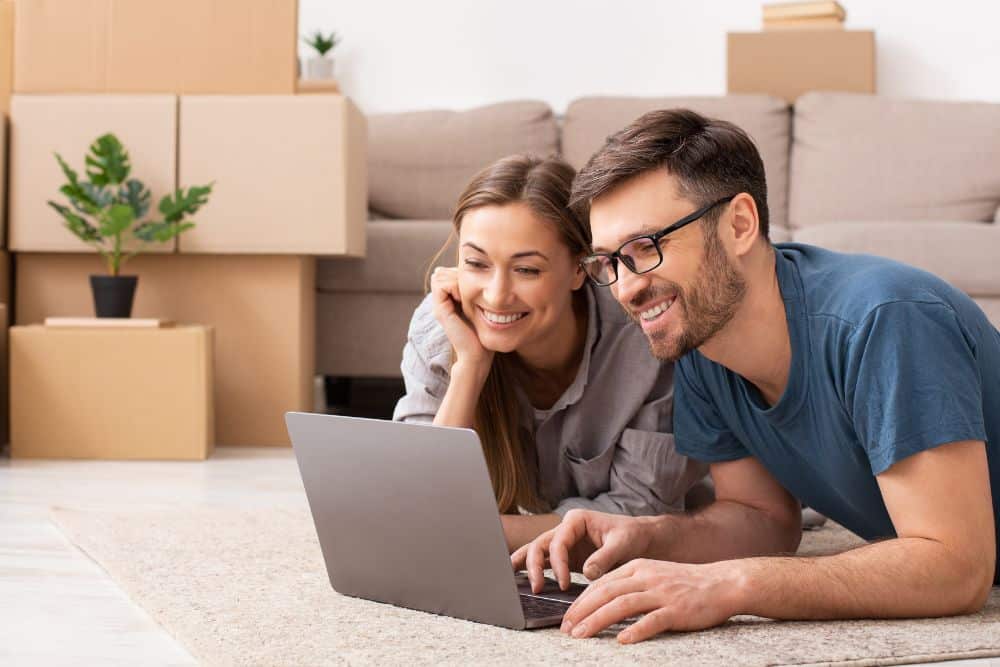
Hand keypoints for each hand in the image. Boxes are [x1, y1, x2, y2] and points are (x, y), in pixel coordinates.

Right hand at [430, 266, 492, 366]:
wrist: (477, 355)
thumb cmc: (483, 333)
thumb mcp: (479, 307)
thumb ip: (475, 293)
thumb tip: (479, 275)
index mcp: (449, 301)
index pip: (446, 273)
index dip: (459, 273)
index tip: (475, 284)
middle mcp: (441, 303)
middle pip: (442, 272)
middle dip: (457, 274)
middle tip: (472, 288)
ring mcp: (439, 306)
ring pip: (440, 275)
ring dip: (456, 279)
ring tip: (468, 293)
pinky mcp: (441, 311)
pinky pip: (441, 285)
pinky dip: (454, 285)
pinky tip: (465, 297)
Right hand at [510, 509, 652, 592]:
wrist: (641, 539)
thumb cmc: (632, 536)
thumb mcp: (623, 544)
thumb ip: (604, 557)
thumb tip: (587, 573)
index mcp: (577, 520)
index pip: (558, 541)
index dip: (558, 563)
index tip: (564, 583)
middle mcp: (566, 529)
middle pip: (540, 544)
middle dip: (535, 565)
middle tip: (538, 588)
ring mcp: (564, 543)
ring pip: (537, 550)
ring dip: (526, 564)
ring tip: (513, 579)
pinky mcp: (566, 557)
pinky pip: (544, 561)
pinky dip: (532, 568)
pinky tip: (520, 577)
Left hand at [560, 559, 743, 643]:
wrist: (722, 583)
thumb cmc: (685, 582)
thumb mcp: (653, 574)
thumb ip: (629, 583)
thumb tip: (601, 599)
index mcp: (638, 567)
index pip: (601, 583)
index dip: (581, 600)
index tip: (567, 617)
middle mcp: (646, 577)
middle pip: (606, 592)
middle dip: (582, 611)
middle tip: (565, 628)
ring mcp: (662, 593)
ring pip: (623, 605)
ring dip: (598, 620)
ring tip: (581, 635)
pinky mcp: (677, 610)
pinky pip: (653, 620)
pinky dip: (636, 630)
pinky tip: (622, 640)